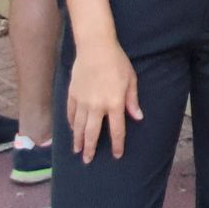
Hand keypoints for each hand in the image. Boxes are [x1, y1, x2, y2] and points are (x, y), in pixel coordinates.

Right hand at [67, 40, 142, 162]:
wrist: (95, 47)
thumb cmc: (117, 61)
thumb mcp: (131, 79)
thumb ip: (132, 100)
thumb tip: (138, 117)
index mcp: (114, 103)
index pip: (116, 130)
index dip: (117, 144)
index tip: (117, 155)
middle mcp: (97, 106)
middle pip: (92, 133)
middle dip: (91, 148)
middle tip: (88, 160)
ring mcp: (82, 101)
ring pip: (78, 126)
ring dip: (77, 140)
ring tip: (76, 151)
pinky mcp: (72, 94)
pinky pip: (70, 113)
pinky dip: (70, 123)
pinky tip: (71, 129)